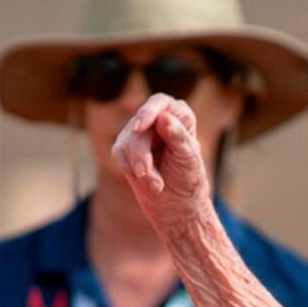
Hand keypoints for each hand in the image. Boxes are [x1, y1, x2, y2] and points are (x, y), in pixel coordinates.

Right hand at [112, 93, 210, 226]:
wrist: (177, 203)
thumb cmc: (188, 177)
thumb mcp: (187, 158)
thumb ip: (177, 136)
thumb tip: (164, 117)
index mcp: (179, 115)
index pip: (160, 103)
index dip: (149, 112)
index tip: (140, 127)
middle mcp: (158, 119)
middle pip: (140, 126)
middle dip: (142, 153)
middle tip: (145, 174)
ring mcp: (139, 132)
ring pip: (127, 140)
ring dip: (140, 166)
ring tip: (156, 185)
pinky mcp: (125, 147)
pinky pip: (119, 153)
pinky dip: (131, 169)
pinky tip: (148, 181)